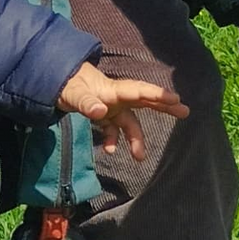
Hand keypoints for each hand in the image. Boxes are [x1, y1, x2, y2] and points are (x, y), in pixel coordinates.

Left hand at [57, 62, 189, 159]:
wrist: (53, 82)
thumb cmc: (64, 84)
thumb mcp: (72, 93)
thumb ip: (86, 103)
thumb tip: (101, 112)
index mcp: (112, 90)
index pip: (139, 91)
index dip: (157, 94)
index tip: (175, 99)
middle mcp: (116, 98)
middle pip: (144, 101)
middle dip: (164, 106)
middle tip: (185, 111)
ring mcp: (110, 107)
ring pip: (130, 122)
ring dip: (136, 138)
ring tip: (140, 157)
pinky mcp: (103, 116)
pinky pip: (113, 130)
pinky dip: (113, 140)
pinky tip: (109, 150)